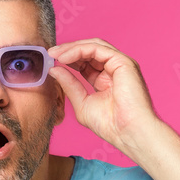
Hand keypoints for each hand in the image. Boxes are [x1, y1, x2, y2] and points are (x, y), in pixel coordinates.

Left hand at [48, 39, 159, 154]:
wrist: (128, 133)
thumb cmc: (110, 125)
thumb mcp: (82, 103)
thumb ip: (70, 85)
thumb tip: (54, 69)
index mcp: (106, 80)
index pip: (86, 62)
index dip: (69, 59)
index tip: (51, 61)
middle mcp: (114, 69)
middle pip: (90, 50)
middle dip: (69, 50)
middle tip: (51, 53)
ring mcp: (120, 64)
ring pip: (94, 46)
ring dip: (72, 47)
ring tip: (55, 54)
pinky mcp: (123, 62)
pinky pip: (98, 49)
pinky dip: (80, 50)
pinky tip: (65, 58)